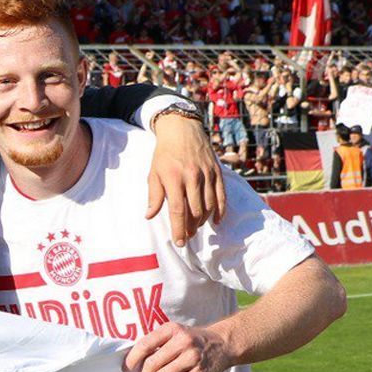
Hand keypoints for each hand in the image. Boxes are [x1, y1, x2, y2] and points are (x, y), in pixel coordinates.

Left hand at [123, 321, 230, 371]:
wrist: (221, 344)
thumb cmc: (190, 340)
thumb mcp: (174, 333)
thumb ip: (156, 343)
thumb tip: (133, 362)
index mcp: (171, 329)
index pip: (145, 345)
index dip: (131, 359)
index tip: (126, 369)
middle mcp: (182, 342)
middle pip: (152, 364)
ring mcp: (192, 358)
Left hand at [147, 113, 225, 245]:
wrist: (182, 129)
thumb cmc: (165, 153)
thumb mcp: (154, 173)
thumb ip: (154, 196)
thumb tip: (149, 215)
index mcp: (174, 178)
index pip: (178, 210)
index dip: (179, 229)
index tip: (179, 242)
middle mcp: (192, 177)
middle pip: (195, 211)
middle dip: (191, 229)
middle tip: (186, 237)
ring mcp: (207, 174)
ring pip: (209, 206)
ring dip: (203, 221)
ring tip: (195, 228)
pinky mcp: (217, 172)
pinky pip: (221, 196)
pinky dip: (220, 210)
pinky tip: (215, 221)